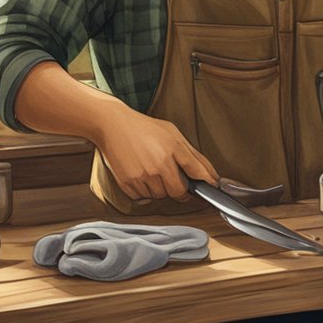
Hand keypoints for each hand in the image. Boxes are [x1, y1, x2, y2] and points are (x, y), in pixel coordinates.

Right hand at [94, 109, 218, 201]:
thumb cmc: (144, 128)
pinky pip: (143, 197)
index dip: (206, 182)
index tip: (210, 186)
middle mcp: (159, 164)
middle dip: (179, 188)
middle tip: (171, 175)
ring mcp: (142, 176)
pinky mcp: (128, 183)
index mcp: (173, 149)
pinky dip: (143, 190)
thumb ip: (192, 155)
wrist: (112, 125)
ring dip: (159, 188)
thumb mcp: (172, 133)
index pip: (197, 173)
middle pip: (178, 192)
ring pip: (160, 196)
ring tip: (151, 169)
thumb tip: (210, 175)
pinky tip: (139, 173)